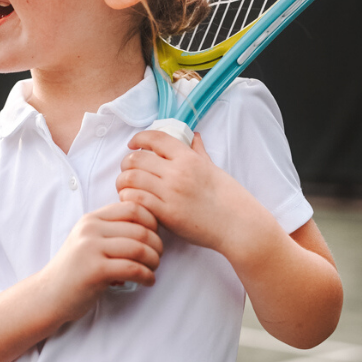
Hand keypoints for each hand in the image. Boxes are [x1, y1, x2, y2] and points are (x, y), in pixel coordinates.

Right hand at [37, 200, 162, 316]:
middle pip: (141, 230)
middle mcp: (90, 230)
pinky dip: (147, 276)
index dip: (153, 222)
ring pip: (140, 248)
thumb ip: (111, 229)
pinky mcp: (95, 270)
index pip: (134, 208)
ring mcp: (91, 249)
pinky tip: (147, 281)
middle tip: (157, 257)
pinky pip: (133, 269)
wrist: (48, 295)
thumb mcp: (88, 241)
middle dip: (157, 245)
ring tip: (152, 269)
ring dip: (154, 261)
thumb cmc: (75, 270)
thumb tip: (150, 226)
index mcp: (91, 219)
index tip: (153, 238)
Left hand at [116, 130, 254, 252]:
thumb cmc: (228, 197)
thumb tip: (193, 136)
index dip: (138, 138)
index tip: (132, 144)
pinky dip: (128, 199)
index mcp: (189, 158)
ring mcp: (171, 193)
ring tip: (127, 188)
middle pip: (136, 159)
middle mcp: (178, 172)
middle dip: (126, 164)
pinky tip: (133, 202)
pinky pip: (136, 200)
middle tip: (128, 171)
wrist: (238, 225)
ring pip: (130, 179)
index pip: (156, 138)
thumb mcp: (213, 169)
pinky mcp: (167, 214)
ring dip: (123, 183)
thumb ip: (198, 152)